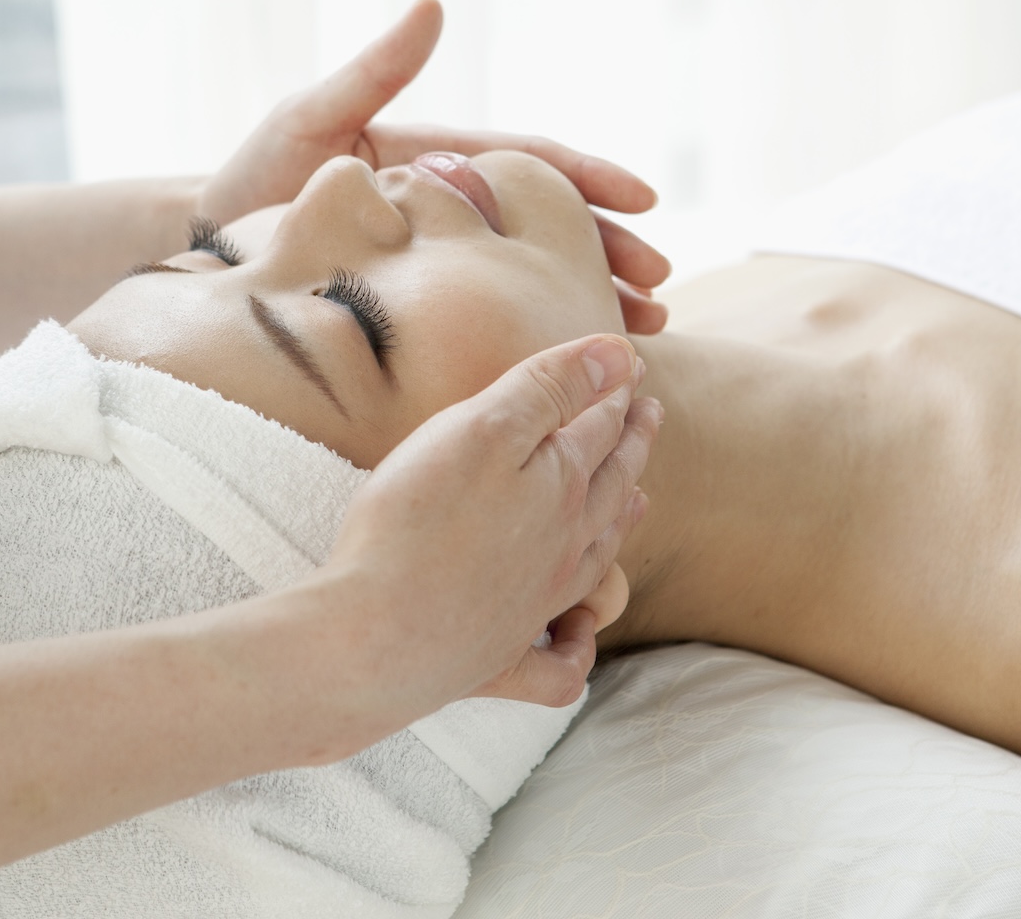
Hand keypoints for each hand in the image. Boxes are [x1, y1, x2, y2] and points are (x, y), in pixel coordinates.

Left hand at [197, 0, 673, 333]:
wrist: (205, 249)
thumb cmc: (253, 180)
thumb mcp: (310, 118)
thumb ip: (373, 71)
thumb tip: (433, 4)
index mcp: (436, 164)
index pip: (529, 166)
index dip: (588, 181)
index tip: (645, 200)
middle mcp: (449, 215)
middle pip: (548, 229)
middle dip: (609, 253)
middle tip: (660, 287)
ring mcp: (437, 263)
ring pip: (530, 277)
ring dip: (589, 298)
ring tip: (644, 330)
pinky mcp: (420, 307)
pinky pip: (489, 316)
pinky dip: (533, 332)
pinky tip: (565, 358)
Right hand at [319, 335, 662, 718]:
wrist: (372, 636)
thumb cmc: (416, 522)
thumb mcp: (484, 429)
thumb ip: (550, 389)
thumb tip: (620, 356)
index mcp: (560, 487)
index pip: (600, 427)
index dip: (616, 390)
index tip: (633, 367)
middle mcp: (563, 549)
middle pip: (611, 487)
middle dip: (632, 444)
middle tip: (648, 415)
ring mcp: (536, 609)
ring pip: (598, 561)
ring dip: (623, 522)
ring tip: (638, 500)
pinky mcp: (500, 661)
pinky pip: (557, 663)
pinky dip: (577, 648)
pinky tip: (578, 638)